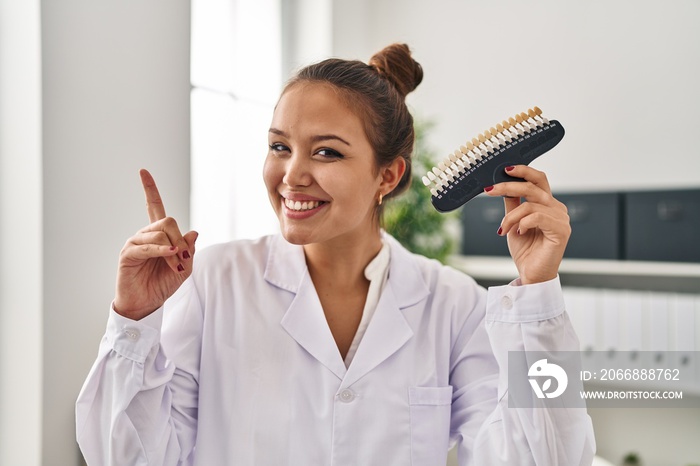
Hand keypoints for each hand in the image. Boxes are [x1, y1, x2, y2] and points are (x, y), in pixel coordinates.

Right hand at [113, 169, 197, 319]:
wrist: (147, 304)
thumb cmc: (163, 285)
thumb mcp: (185, 267)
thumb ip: (189, 250)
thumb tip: (193, 231)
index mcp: (158, 235)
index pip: (153, 207)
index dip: (149, 189)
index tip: (142, 171)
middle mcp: (145, 235)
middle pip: (167, 221)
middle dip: (180, 240)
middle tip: (183, 259)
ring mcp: (135, 244)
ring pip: (160, 233)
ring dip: (173, 251)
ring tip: (176, 266)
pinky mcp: (127, 255)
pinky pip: (146, 247)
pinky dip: (161, 251)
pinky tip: (171, 256)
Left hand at [484, 165, 569, 284]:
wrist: (531, 275)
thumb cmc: (526, 251)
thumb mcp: (513, 222)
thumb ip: (512, 203)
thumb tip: (504, 184)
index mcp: (548, 204)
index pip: (538, 180)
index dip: (523, 171)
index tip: (505, 169)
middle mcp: (557, 208)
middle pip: (533, 187)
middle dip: (508, 186)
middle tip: (490, 190)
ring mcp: (562, 219)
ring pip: (530, 204)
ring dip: (511, 216)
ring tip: (504, 229)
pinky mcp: (561, 230)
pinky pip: (537, 216)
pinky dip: (522, 223)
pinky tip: (519, 233)